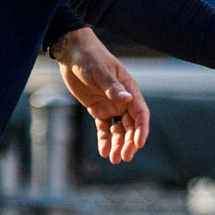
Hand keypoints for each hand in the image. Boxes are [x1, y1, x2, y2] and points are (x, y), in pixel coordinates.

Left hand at [52, 28, 150, 164]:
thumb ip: (113, 87)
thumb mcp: (101, 72)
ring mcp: (111, 106)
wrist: (73, 54)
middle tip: (124, 157)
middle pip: (131, 126)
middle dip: (129, 142)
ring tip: (114, 159)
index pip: (140, 113)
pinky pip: (104, 128)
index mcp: (129, 90)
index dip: (141, 129)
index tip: (138, 143)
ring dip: (118, 144)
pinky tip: (104, 151)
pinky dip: (105, 139)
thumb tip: (127, 99)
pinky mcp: (98, 110)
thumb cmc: (91, 58)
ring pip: (119, 130)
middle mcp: (123, 100)